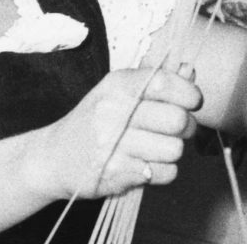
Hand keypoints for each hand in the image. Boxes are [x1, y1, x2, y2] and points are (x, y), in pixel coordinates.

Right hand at [31, 66, 201, 199]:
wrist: (53, 157)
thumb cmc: (95, 120)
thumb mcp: (119, 92)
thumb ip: (156, 82)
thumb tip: (189, 71)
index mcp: (118, 85)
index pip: (165, 83)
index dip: (189, 93)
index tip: (192, 101)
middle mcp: (113, 112)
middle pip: (177, 120)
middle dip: (186, 126)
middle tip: (177, 129)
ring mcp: (113, 144)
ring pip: (174, 149)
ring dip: (173, 151)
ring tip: (157, 147)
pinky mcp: (116, 173)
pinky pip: (165, 173)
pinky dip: (163, 171)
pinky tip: (147, 163)